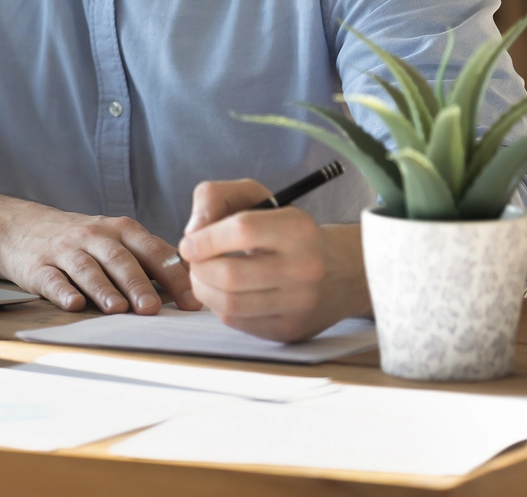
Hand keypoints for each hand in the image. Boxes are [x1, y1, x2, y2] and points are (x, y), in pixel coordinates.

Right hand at [0, 203, 201, 315]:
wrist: (22, 227)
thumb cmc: (83, 240)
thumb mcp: (116, 238)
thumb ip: (149, 258)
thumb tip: (194, 285)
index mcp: (120, 229)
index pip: (152, 250)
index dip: (173, 275)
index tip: (191, 302)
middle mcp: (94, 236)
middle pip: (119, 259)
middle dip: (137, 283)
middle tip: (152, 308)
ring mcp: (65, 250)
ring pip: (87, 268)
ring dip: (103, 289)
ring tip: (117, 309)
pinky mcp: (39, 267)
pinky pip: (52, 279)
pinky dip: (63, 292)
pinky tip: (73, 305)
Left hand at [177, 178, 368, 342]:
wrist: (339, 270)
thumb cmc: (284, 229)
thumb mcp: (256, 197)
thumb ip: (215, 198)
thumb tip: (192, 233)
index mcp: (298, 228)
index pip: (242, 230)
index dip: (205, 237)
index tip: (188, 242)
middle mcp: (304, 268)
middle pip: (230, 275)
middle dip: (199, 268)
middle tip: (194, 260)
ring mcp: (299, 304)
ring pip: (230, 304)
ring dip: (203, 289)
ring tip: (203, 274)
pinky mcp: (290, 329)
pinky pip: (238, 322)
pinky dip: (218, 306)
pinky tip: (222, 291)